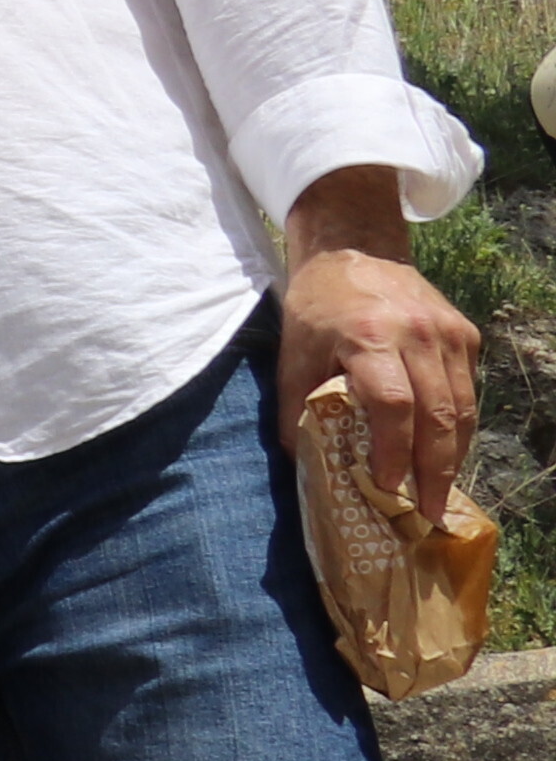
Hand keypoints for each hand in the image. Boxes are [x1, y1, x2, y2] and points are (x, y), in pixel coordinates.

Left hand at [283, 170, 479, 520]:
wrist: (355, 247)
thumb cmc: (317, 305)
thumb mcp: (293, 351)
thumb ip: (296, 405)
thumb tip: (300, 463)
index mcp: (370, 337)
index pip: (392, 405)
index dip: (393, 450)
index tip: (387, 486)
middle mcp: (418, 335)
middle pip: (438, 415)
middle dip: (434, 470)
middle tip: (427, 513)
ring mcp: (449, 334)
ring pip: (462, 407)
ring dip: (453, 455)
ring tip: (439, 494)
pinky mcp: (465, 334)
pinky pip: (467, 390)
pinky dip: (459, 426)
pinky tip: (445, 454)